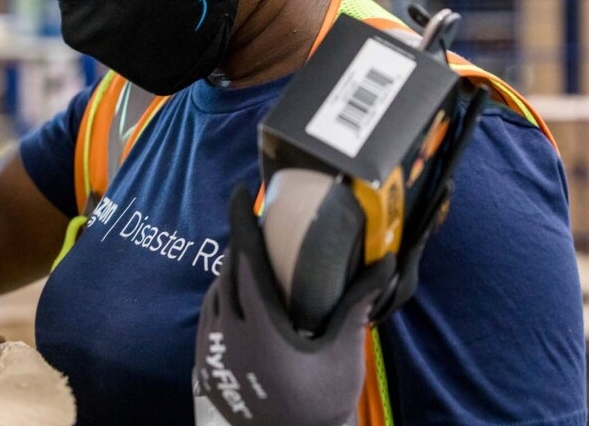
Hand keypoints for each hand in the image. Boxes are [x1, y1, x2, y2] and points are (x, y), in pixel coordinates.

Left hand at [194, 185, 394, 425]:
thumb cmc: (325, 394)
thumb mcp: (344, 348)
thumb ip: (357, 302)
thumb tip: (383, 262)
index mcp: (262, 327)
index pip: (246, 261)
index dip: (241, 224)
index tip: (239, 194)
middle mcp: (230, 336)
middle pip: (228, 274)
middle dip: (239, 247)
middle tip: (254, 227)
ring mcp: (213, 354)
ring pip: (214, 297)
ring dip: (228, 275)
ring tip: (248, 262)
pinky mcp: (205, 370)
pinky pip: (206, 322)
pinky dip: (219, 303)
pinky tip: (234, 299)